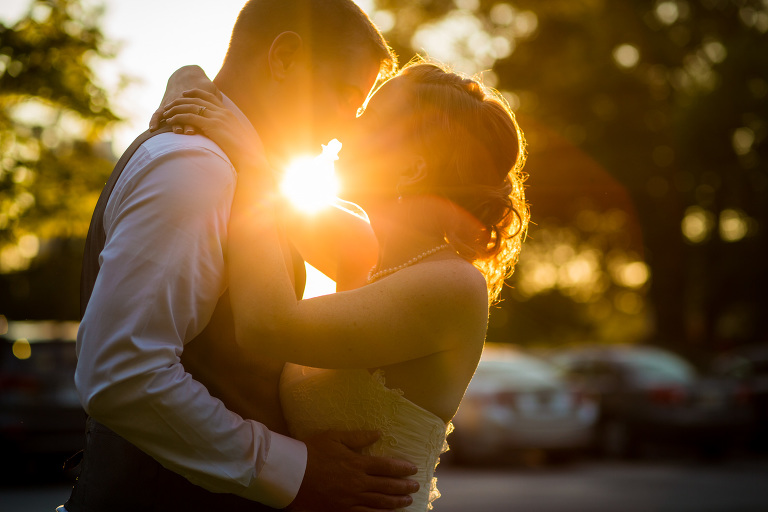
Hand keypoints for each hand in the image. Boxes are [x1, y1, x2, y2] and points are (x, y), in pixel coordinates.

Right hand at [149, 65, 219, 132]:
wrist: (187, 74)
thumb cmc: (203, 86)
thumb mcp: (211, 90)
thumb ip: (215, 99)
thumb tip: (222, 110)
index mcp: (194, 99)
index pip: (193, 112)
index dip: (193, 121)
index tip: (194, 130)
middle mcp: (181, 101)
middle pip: (182, 113)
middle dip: (183, 123)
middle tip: (185, 132)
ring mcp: (172, 102)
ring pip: (170, 113)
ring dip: (171, 122)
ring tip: (174, 132)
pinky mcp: (164, 104)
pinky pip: (157, 112)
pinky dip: (154, 120)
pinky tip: (152, 130)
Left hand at [161, 89, 268, 177]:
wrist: (248, 157)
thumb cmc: (242, 152)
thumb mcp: (234, 137)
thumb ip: (226, 131)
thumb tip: (221, 134)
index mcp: (228, 113)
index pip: (209, 96)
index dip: (195, 93)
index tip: (184, 93)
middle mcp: (222, 112)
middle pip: (197, 99)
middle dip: (181, 100)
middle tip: (170, 104)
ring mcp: (217, 117)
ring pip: (191, 106)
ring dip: (176, 108)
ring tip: (166, 113)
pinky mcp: (212, 125)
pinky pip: (190, 117)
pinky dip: (178, 117)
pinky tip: (171, 121)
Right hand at [290, 430, 418, 511]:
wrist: (292, 473)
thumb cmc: (312, 452)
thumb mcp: (335, 437)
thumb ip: (358, 437)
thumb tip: (378, 433)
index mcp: (358, 463)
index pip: (387, 466)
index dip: (402, 468)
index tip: (413, 470)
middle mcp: (358, 482)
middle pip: (387, 486)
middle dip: (404, 486)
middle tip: (415, 486)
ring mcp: (351, 498)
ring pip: (380, 502)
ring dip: (396, 502)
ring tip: (407, 501)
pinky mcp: (342, 509)